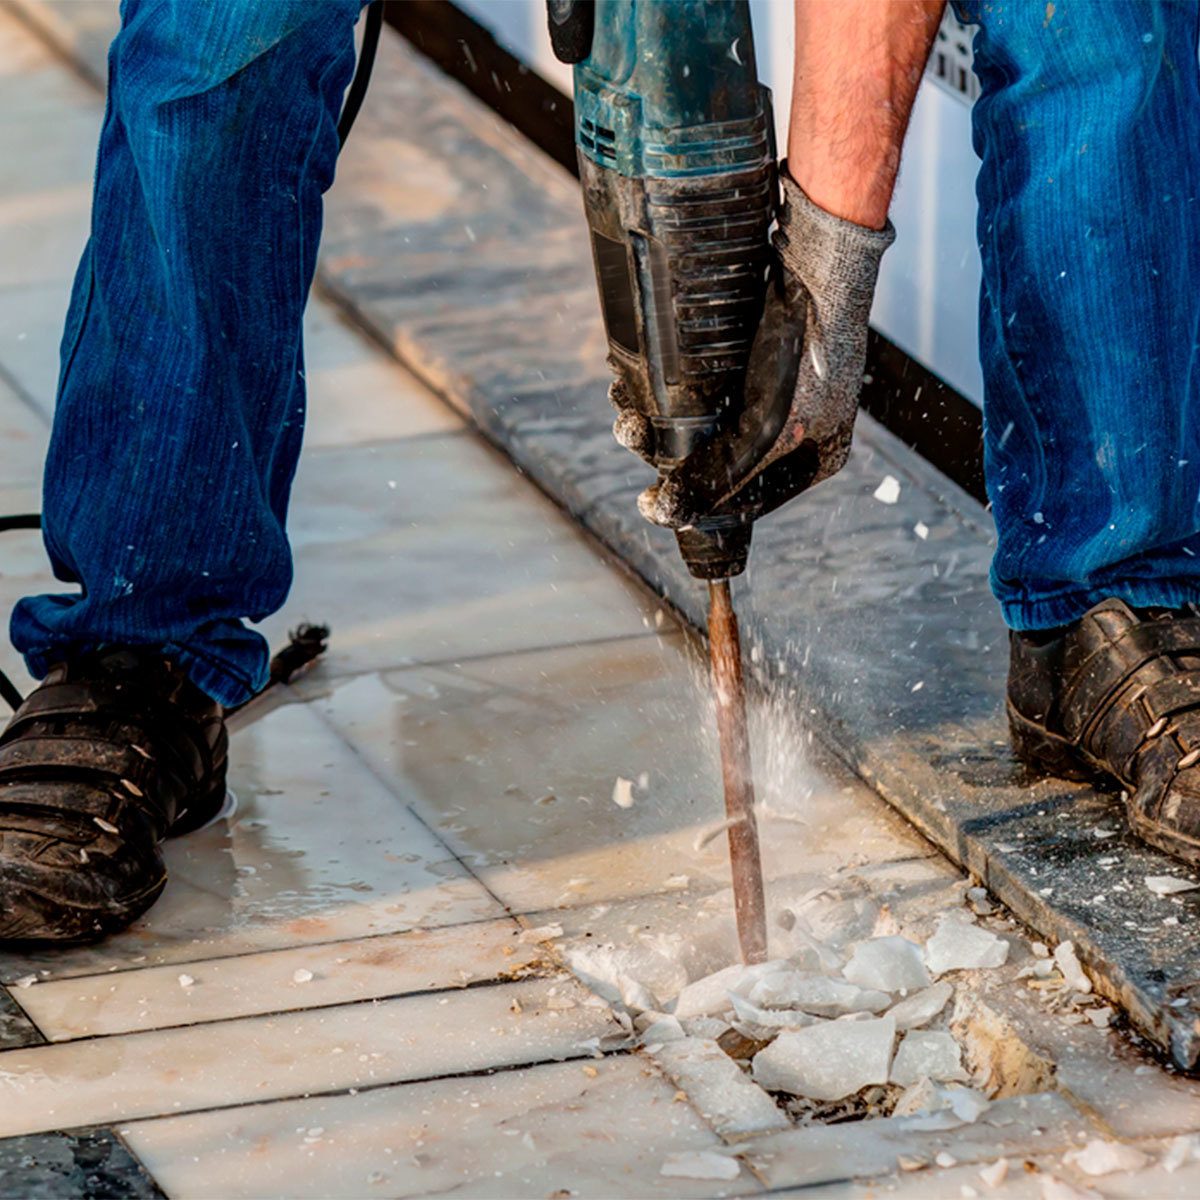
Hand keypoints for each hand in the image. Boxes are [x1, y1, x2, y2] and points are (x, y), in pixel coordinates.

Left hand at [637, 172, 893, 529]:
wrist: (818, 261)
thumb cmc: (806, 351)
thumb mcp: (764, 428)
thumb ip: (720, 474)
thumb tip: (669, 512)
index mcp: (814, 457)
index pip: (748, 502)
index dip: (697, 506)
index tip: (651, 502)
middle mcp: (794, 430)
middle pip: (719, 461)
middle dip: (668, 451)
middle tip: (628, 433)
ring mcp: (772, 393)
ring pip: (704, 424)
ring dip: (659, 420)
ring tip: (625, 408)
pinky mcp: (749, 358)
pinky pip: (701, 389)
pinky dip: (668, 391)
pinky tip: (636, 383)